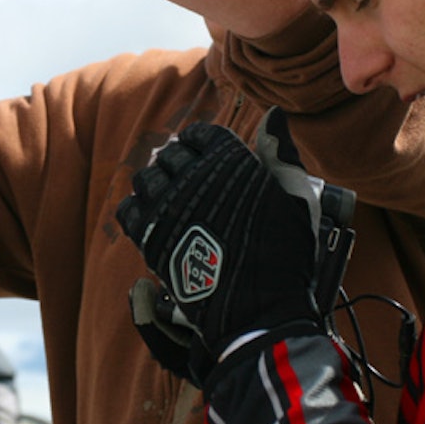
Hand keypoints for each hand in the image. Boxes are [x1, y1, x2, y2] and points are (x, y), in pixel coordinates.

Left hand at [117, 107, 333, 385]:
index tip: (206, 155)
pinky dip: (137, 207)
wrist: (261, 310)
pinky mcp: (150, 238)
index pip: (202, 134)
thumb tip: (273, 113)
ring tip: (170, 196)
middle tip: (189, 178)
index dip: (203, 142)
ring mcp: (168, 208)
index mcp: (229, 162)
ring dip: (156, 181)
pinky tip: (152, 214)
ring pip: (146, 178)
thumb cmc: (286, 252)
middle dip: (178, 160)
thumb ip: (280, 152)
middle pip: (171, 154)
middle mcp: (193, 178)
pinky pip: (128, 209)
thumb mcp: (296, 196)